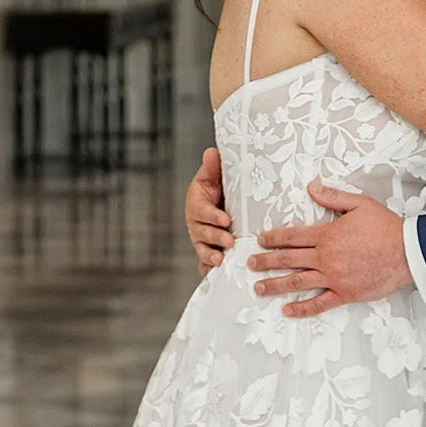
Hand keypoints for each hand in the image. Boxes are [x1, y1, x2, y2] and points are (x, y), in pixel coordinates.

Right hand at [186, 147, 230, 273]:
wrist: (221, 201)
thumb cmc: (218, 189)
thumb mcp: (214, 177)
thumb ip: (213, 168)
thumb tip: (212, 151)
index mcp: (197, 205)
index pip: (203, 211)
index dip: (213, 216)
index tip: (226, 220)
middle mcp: (196, 224)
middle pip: (203, 233)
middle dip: (215, 237)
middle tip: (229, 241)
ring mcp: (201, 239)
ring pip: (203, 249)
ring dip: (211, 255)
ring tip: (221, 260)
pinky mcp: (208, 250)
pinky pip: (205, 262)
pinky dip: (208, 269)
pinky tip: (215, 274)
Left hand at [246, 184, 409, 316]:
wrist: (408, 252)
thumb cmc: (386, 227)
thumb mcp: (360, 204)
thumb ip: (333, 197)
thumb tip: (311, 187)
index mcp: (327, 235)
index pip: (292, 236)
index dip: (274, 238)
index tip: (260, 240)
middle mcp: (325, 257)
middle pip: (288, 260)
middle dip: (265, 261)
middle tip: (250, 263)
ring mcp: (333, 277)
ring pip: (296, 282)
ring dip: (274, 285)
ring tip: (258, 288)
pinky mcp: (345, 293)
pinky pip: (319, 304)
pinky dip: (302, 308)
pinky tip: (287, 310)